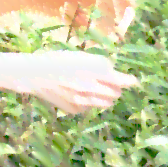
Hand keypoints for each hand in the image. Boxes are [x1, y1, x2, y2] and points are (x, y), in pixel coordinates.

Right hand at [16, 50, 137, 114]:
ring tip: (94, 89)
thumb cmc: (58, 60)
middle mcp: (90, 87)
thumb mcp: (81, 56)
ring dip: (105, 97)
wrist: (35, 75)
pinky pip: (89, 108)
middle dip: (116, 89)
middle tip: (111, 84)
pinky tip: (77, 94)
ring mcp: (82, 101)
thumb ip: (99, 64)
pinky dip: (88, 102)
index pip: (120, 80)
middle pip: (115, 94)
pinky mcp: (75, 110)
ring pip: (105, 103)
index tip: (133, 82)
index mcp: (92, 71)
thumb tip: (113, 73)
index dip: (129, 81)